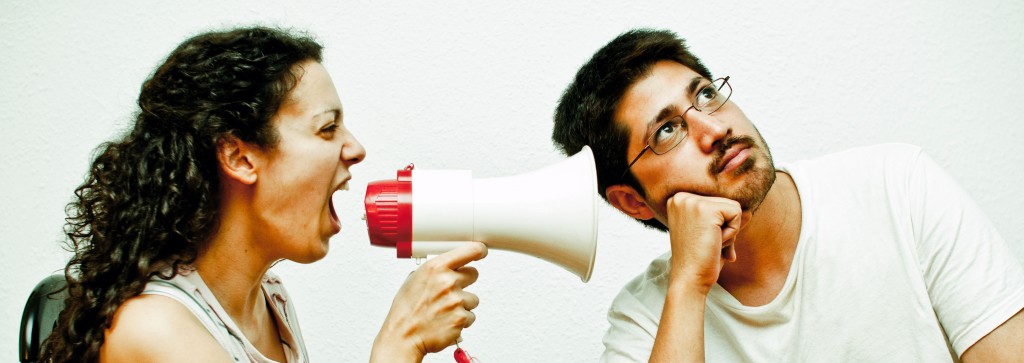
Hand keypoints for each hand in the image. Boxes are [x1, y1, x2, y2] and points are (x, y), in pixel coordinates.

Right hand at [371, 242, 487, 361]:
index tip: (481, 251)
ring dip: (462, 305)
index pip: (469, 250)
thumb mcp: (414, 280)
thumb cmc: (406, 311)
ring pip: (473, 299)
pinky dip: (460, 320)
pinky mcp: (461, 318)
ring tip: (443, 311)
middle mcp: (448, 281)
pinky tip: (445, 321)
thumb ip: (434, 271)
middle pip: (474, 274)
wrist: (403, 336)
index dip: (479, 250)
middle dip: (465, 282)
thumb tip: (449, 265)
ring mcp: (456, 300)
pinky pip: (470, 316)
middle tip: (451, 292)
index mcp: (435, 268)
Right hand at [665, 192, 745, 293]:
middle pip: (725, 201)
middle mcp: (681, 197)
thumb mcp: (712, 233)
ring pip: (733, 207)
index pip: (715, 201)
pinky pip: (737, 213)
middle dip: (724, 226)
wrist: (690, 278)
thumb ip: (727, 219)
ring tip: (710, 243)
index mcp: (678, 200)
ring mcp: (692, 201)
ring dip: (729, 230)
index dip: (717, 224)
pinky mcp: (706, 209)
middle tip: (707, 243)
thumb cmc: (699, 259)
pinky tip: (715, 243)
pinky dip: (732, 232)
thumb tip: (749, 211)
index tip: (700, 239)